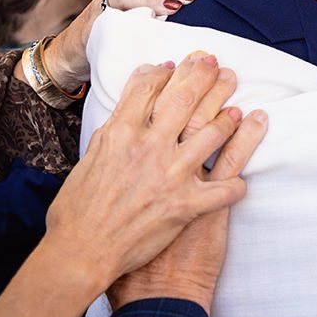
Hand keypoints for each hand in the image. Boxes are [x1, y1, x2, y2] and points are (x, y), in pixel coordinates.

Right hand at [42, 0, 195, 89]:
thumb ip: (162, 9)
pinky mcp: (94, 20)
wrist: (75, 53)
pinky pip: (110, 10)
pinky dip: (129, 11)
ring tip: (174, 5)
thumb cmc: (116, 35)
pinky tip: (147, 18)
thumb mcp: (141, 17)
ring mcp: (104, 1)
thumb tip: (194, 8)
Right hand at [42, 54, 266, 292]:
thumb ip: (113, 132)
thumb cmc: (76, 210)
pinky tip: (241, 182)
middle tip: (216, 65)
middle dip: (204, 76)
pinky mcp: (185, 205)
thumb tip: (127, 111)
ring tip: (237, 111)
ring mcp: (170, 174)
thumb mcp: (89, 158)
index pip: (148, 87)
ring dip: (228, 119)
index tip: (175, 66)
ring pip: (213, 134)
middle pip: (185, 98)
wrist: (80, 252)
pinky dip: (236, 186)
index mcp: (121, 132)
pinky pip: (225, 190)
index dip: (164, 72)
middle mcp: (149, 146)